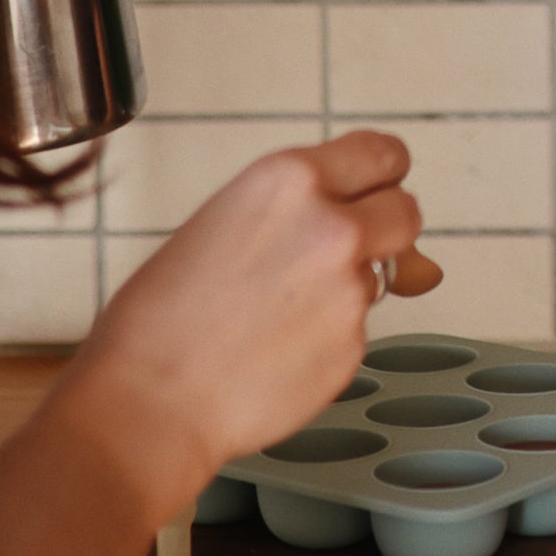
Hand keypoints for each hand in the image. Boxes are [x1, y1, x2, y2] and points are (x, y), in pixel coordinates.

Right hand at [54, 131, 439, 516]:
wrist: (149, 401)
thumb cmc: (160, 318)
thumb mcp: (221, 224)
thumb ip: (297, 213)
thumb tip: (366, 225)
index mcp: (289, 180)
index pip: (383, 154)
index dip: (384, 173)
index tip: (379, 185)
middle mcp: (332, 227)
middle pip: (407, 211)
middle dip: (386, 228)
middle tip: (346, 248)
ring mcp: (350, 289)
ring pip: (379, 276)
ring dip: (347, 288)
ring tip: (275, 314)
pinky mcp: (355, 345)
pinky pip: (358, 328)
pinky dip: (330, 337)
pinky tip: (277, 349)